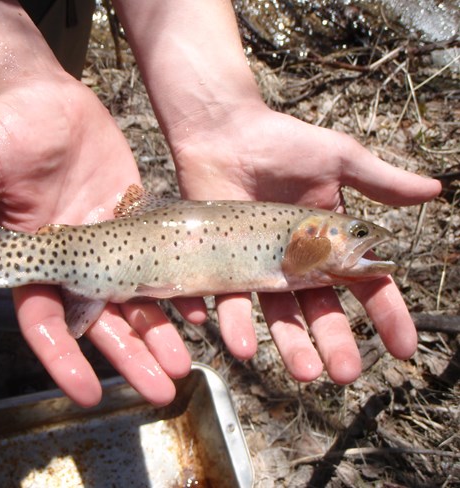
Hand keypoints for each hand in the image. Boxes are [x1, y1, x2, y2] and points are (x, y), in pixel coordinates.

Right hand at [0, 77, 198, 405]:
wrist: (46, 99)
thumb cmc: (4, 132)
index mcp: (31, 264)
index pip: (45, 323)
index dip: (63, 360)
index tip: (88, 394)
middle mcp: (72, 265)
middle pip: (101, 324)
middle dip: (129, 358)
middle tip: (161, 392)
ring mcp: (108, 246)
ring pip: (135, 301)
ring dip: (159, 334)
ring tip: (184, 365)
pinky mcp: (135, 222)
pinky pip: (160, 261)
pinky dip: (180, 286)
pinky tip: (203, 308)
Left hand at [170, 101, 440, 383]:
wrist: (223, 131)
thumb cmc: (282, 143)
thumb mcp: (338, 159)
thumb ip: (380, 181)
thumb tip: (435, 190)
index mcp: (330, 242)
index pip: (364, 285)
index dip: (385, 316)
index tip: (403, 349)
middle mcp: (296, 262)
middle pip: (319, 311)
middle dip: (333, 343)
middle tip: (343, 374)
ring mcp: (257, 265)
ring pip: (274, 314)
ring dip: (287, 344)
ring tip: (300, 370)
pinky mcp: (221, 262)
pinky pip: (223, 297)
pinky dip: (229, 319)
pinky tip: (236, 340)